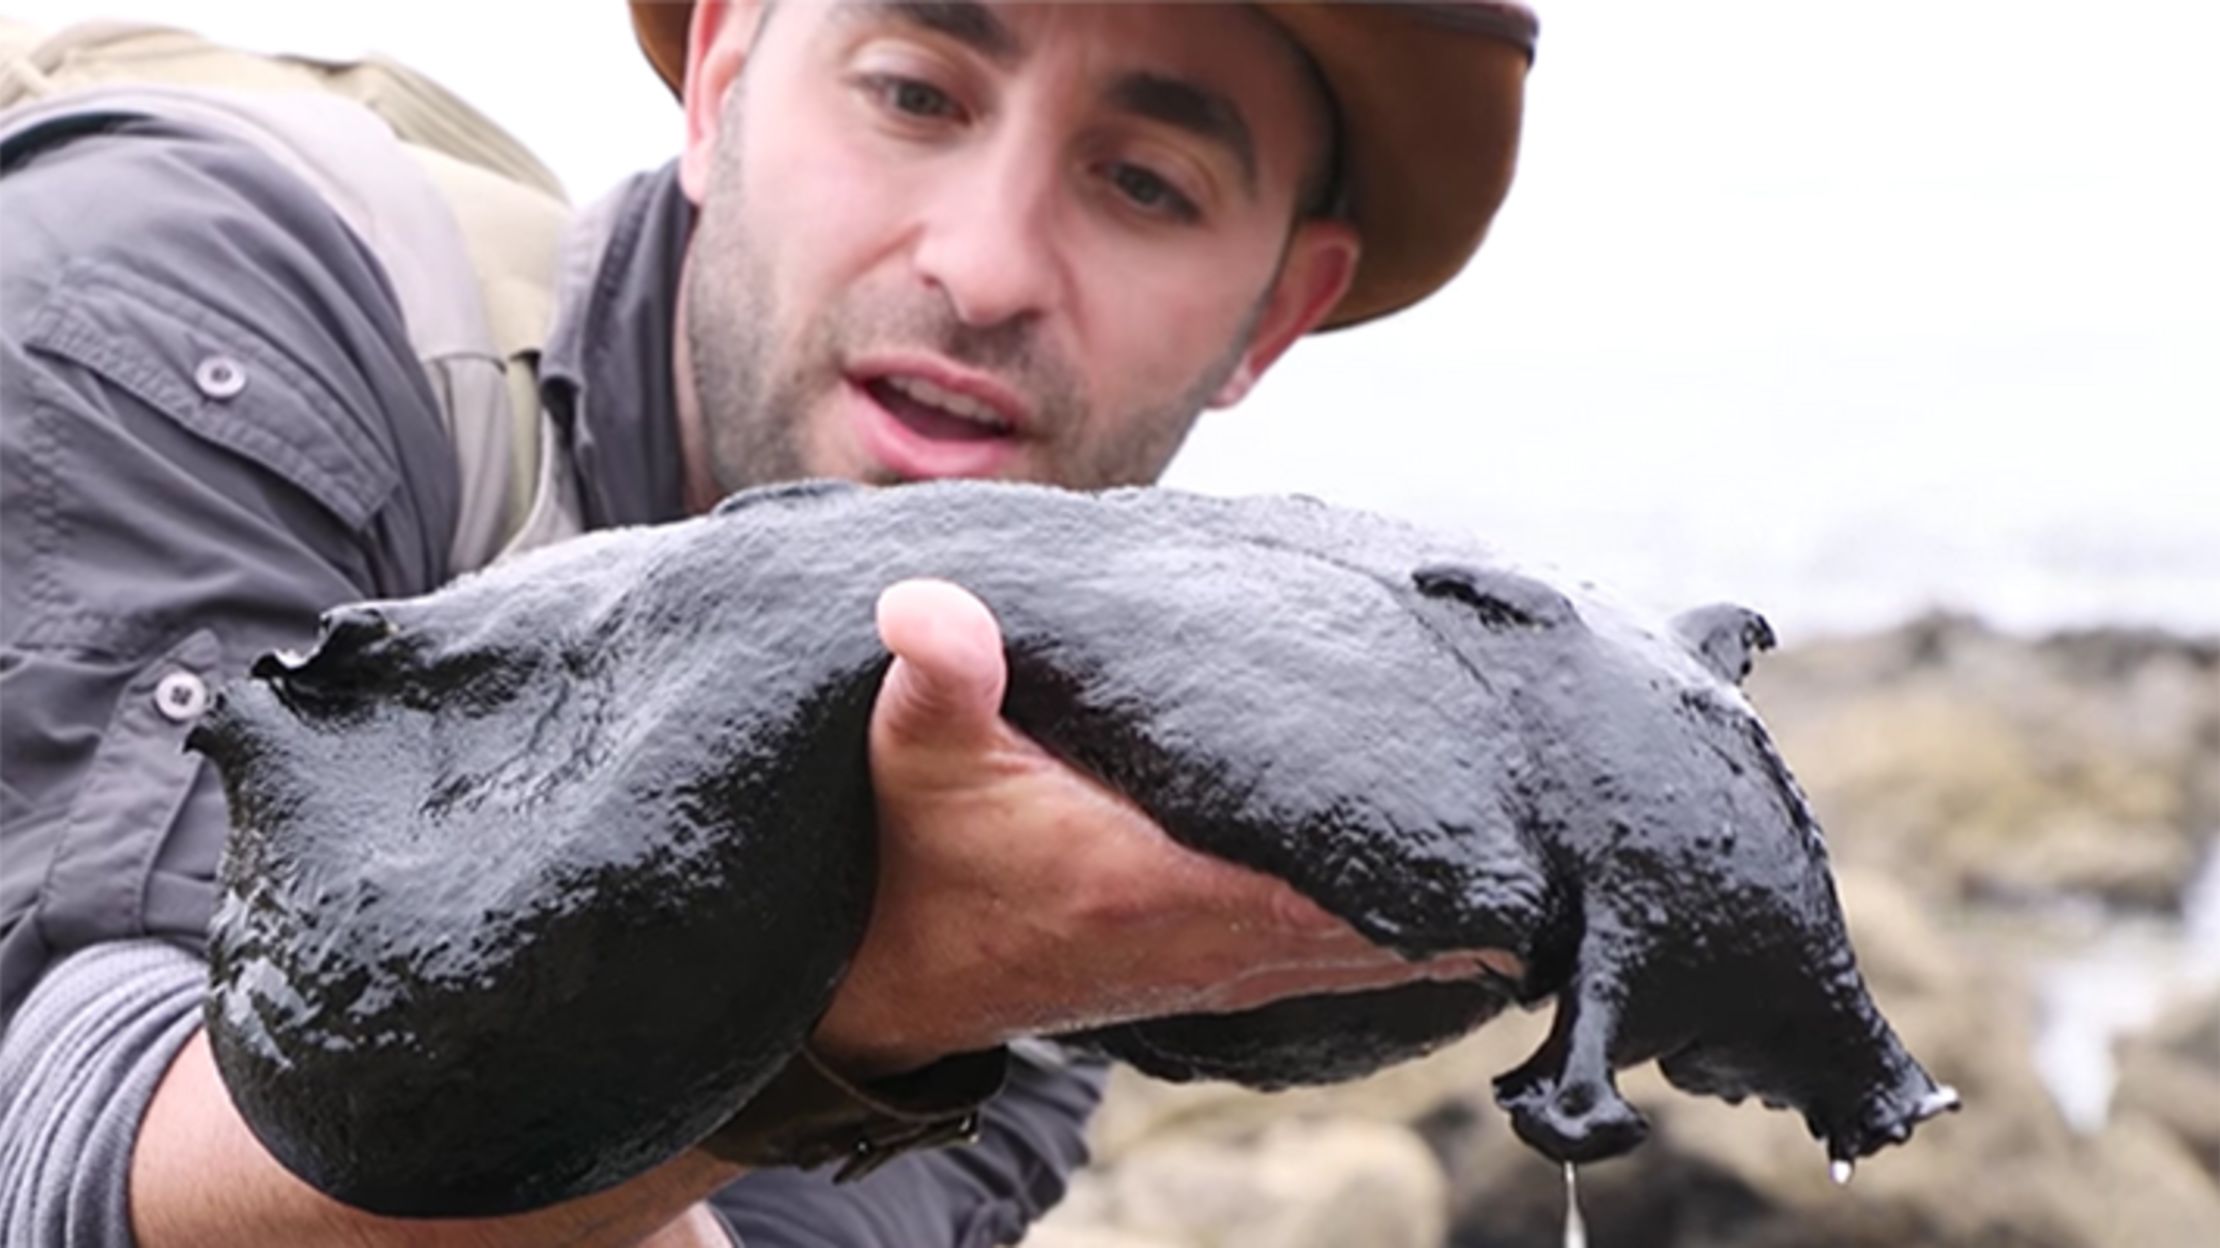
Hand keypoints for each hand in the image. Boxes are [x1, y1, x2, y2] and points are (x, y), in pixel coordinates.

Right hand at [810, 579, 1518, 1076]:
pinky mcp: (1206, 971)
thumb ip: (936, 679)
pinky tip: (1458, 914)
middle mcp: (1209, 938)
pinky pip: (1337, 962)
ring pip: (1373, 954)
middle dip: (1478, 892)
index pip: (1336, 886)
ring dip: (1453, 923)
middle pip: (1387, 930)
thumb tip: (923, 603)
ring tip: (1549, 869)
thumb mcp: (912, 756)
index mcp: (1160, 881)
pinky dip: (1402, 941)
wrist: (886, 980)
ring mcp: (1214, 965)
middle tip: (1581, 835)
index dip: (1439, 871)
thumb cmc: (912, 859)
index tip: (1535, 838)